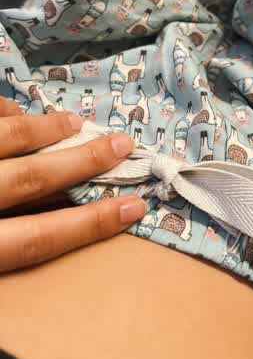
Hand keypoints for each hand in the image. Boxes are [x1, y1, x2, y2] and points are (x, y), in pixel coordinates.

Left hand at [0, 97, 145, 273]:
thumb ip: (10, 247)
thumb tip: (54, 216)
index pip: (38, 239)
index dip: (89, 224)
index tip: (134, 208)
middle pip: (33, 178)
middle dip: (83, 161)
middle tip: (122, 145)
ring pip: (7, 139)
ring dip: (45, 129)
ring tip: (74, 123)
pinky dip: (1, 111)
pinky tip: (17, 111)